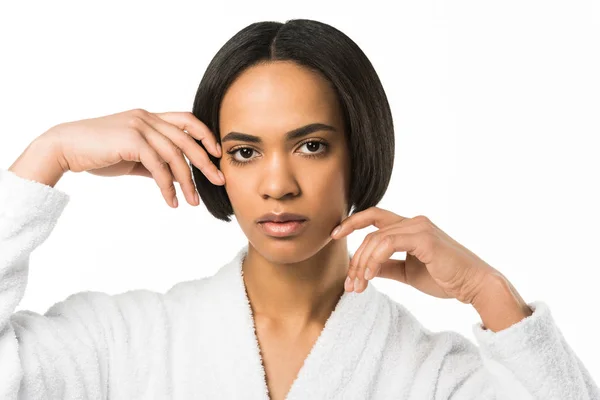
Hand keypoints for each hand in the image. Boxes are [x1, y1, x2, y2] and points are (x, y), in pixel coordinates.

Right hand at [42, 108, 223, 207]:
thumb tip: (175, 178)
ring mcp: (139, 126)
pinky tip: (171, 201)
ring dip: (187, 181)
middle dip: (205, 162)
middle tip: (219, 181)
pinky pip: (158, 166)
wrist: (64, 148)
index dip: (205, 136)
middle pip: (187, 138)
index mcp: (149, 117)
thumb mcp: (131, 157)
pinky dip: (167, 186)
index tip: (216, 155)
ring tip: (193, 202)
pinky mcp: (131, 140)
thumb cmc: (97, 152)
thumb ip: (153, 163)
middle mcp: (147, 117)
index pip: (186, 121)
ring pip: (174, 155)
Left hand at [331, 207, 501, 304]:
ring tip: (359, 286)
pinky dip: (374, 259)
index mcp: (409, 227)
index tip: (334, 236)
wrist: (474, 285)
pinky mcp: (424, 238)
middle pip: (370, 232)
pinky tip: (371, 276)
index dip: (351, 222)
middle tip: (350, 284)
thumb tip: (366, 269)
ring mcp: (419, 227)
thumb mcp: (407, 272)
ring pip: (376, 239)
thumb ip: (386, 266)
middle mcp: (413, 221)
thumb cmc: (445, 278)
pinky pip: (388, 244)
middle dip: (355, 258)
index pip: (374, 217)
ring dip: (362, 264)